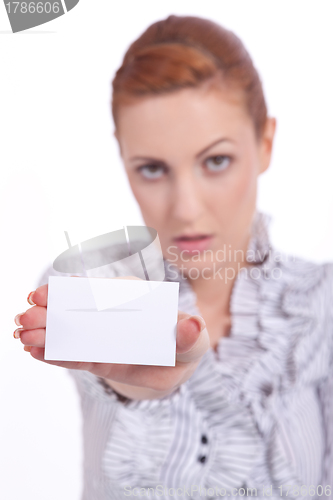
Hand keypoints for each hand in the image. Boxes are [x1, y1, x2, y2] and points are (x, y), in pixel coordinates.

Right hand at [14, 278, 209, 399]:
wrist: (175, 366)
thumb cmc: (184, 345)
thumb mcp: (192, 341)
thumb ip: (190, 335)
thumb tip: (194, 324)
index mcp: (131, 300)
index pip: (98, 291)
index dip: (72, 291)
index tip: (48, 293)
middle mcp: (111, 314)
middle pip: (77, 310)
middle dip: (50, 312)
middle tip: (25, 319)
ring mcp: (101, 335)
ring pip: (70, 331)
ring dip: (45, 331)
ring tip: (23, 336)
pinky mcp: (96, 356)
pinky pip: (74, 353)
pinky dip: (55, 353)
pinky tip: (35, 351)